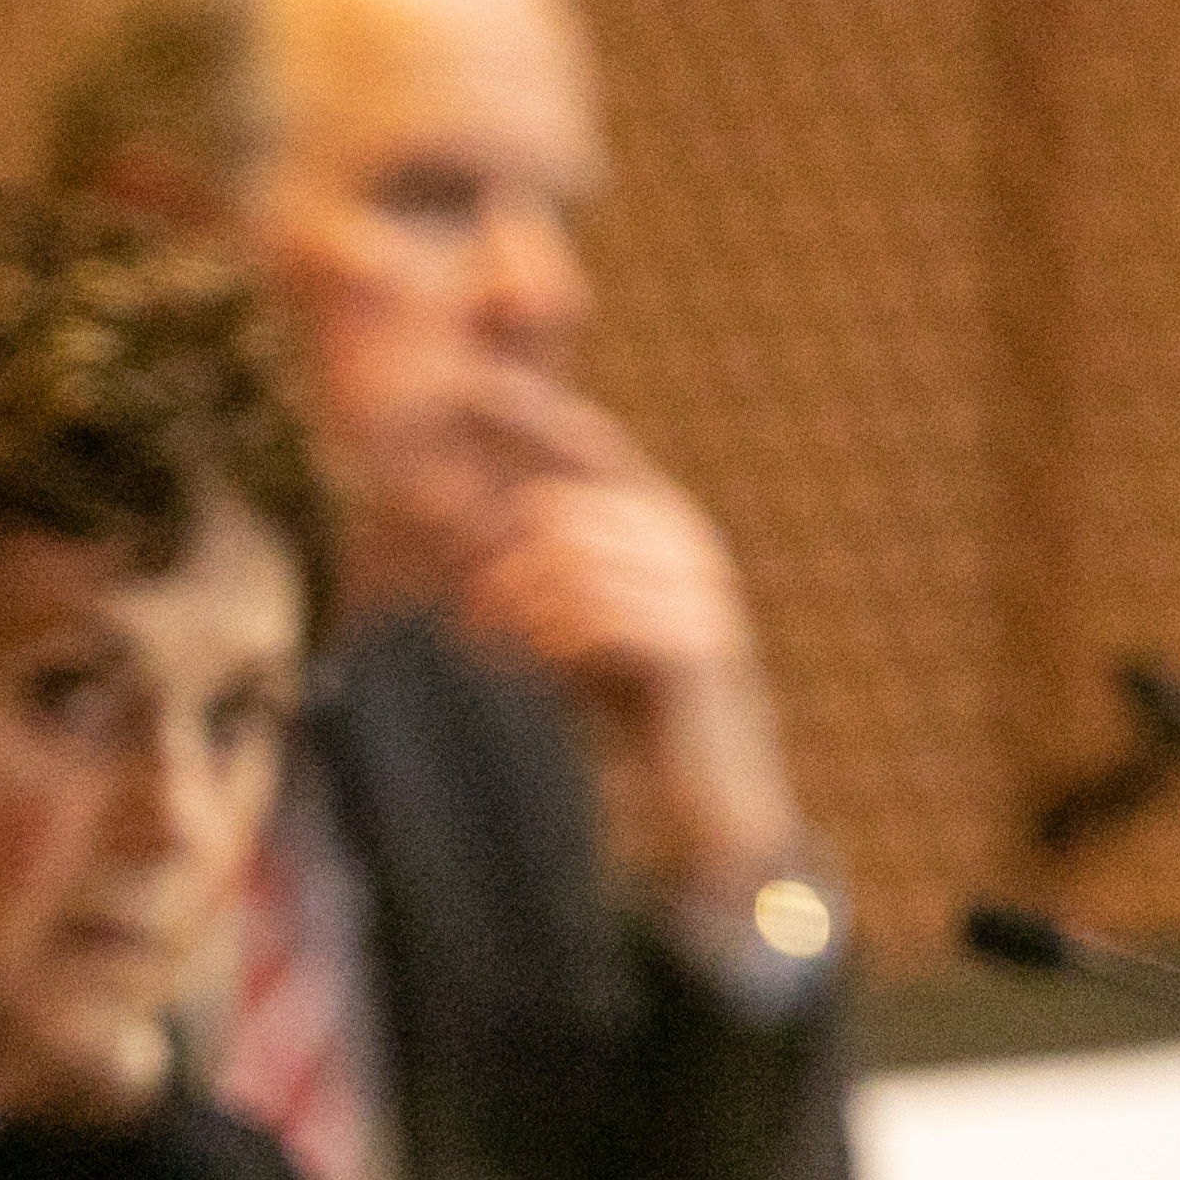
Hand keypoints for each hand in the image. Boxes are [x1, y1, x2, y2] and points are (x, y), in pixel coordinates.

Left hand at [435, 373, 807, 897]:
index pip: (593, 447)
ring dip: (520, 615)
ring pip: (568, 564)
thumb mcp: (588, 628)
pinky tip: (553, 676)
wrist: (712, 797)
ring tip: (510, 659)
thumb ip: (557, 577)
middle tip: (474, 625)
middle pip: (562, 512)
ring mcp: (695, 590)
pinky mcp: (691, 643)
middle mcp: (687, 543)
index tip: (468, 381)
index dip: (531, 412)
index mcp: (665, 527)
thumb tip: (495, 533)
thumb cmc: (642, 711)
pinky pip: (593, 617)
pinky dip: (554, 647)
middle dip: (502, 565)